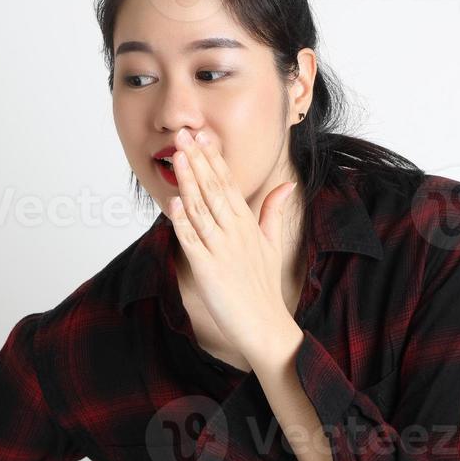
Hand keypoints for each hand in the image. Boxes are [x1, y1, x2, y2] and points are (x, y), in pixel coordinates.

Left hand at [166, 127, 297, 362]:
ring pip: (201, 209)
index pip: (228, 183)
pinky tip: (173, 203)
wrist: (265, 326)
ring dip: (188, 182)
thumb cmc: (264, 286)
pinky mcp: (208, 270)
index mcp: (247, 224)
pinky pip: (192, 242)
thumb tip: (286, 184)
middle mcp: (235, 232)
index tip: (202, 136)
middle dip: (197, 160)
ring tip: (177, 156)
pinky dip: (182, 222)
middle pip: (213, 189)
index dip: (213, 158)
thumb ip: (274, 211)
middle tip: (183, 134)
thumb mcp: (273, 244)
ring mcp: (221, 250)